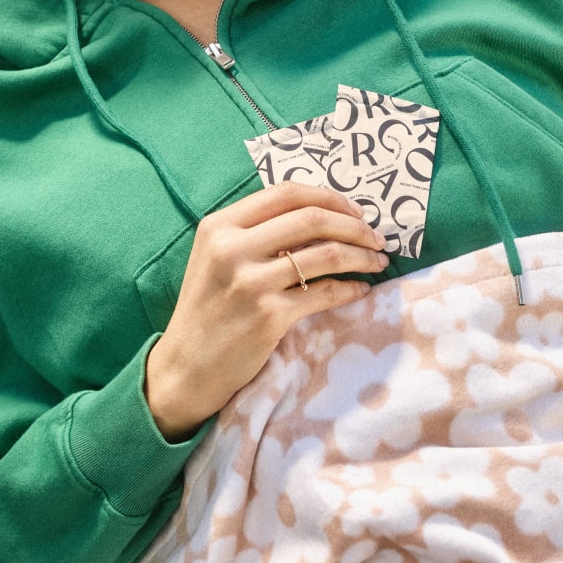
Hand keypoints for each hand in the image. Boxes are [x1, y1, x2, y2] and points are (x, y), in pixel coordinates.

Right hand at [144, 182, 386, 439]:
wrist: (184, 370)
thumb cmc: (208, 311)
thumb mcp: (217, 258)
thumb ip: (255, 232)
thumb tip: (321, 215)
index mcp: (220, 225)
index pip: (286, 193)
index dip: (329, 197)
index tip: (355, 212)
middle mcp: (232, 248)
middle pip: (312, 218)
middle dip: (355, 226)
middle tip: (377, 238)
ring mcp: (250, 283)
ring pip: (325, 254)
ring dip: (361, 255)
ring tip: (377, 261)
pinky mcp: (268, 316)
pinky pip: (324, 293)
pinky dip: (350, 288)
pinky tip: (359, 290)